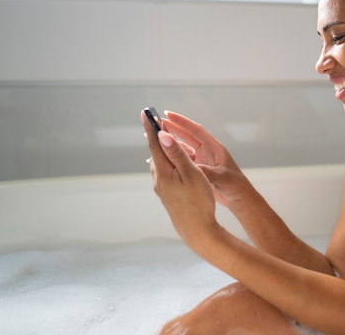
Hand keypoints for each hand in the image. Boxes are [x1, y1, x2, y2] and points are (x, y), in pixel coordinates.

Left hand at [141, 111, 218, 248]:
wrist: (198, 231)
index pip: (155, 144)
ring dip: (162, 150)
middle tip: (154, 121)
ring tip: (164, 139)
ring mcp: (162, 188)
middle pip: (156, 152)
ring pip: (160, 163)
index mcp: (163, 172)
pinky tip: (173, 164)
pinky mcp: (167, 195)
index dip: (151, 127)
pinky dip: (168, 163)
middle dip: (156, 137)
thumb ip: (177, 154)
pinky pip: (165, 173)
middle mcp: (158, 179)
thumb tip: (162, 135)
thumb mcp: (191, 174)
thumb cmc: (199, 201)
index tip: (145, 112)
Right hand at [159, 111, 253, 206]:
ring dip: (171, 142)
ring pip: (184, 148)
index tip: (168, 115)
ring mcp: (203, 160)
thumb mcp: (222, 178)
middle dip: (173, 129)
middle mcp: (208, 151)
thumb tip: (194, 168)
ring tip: (156, 137)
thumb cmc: (235, 185)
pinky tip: (162, 157)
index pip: (196, 131)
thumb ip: (208, 172)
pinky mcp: (200, 169)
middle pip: (187, 136)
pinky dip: (173, 157)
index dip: (182, 122)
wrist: (239, 199)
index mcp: (215, 148)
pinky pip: (184, 160)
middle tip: (157, 122)